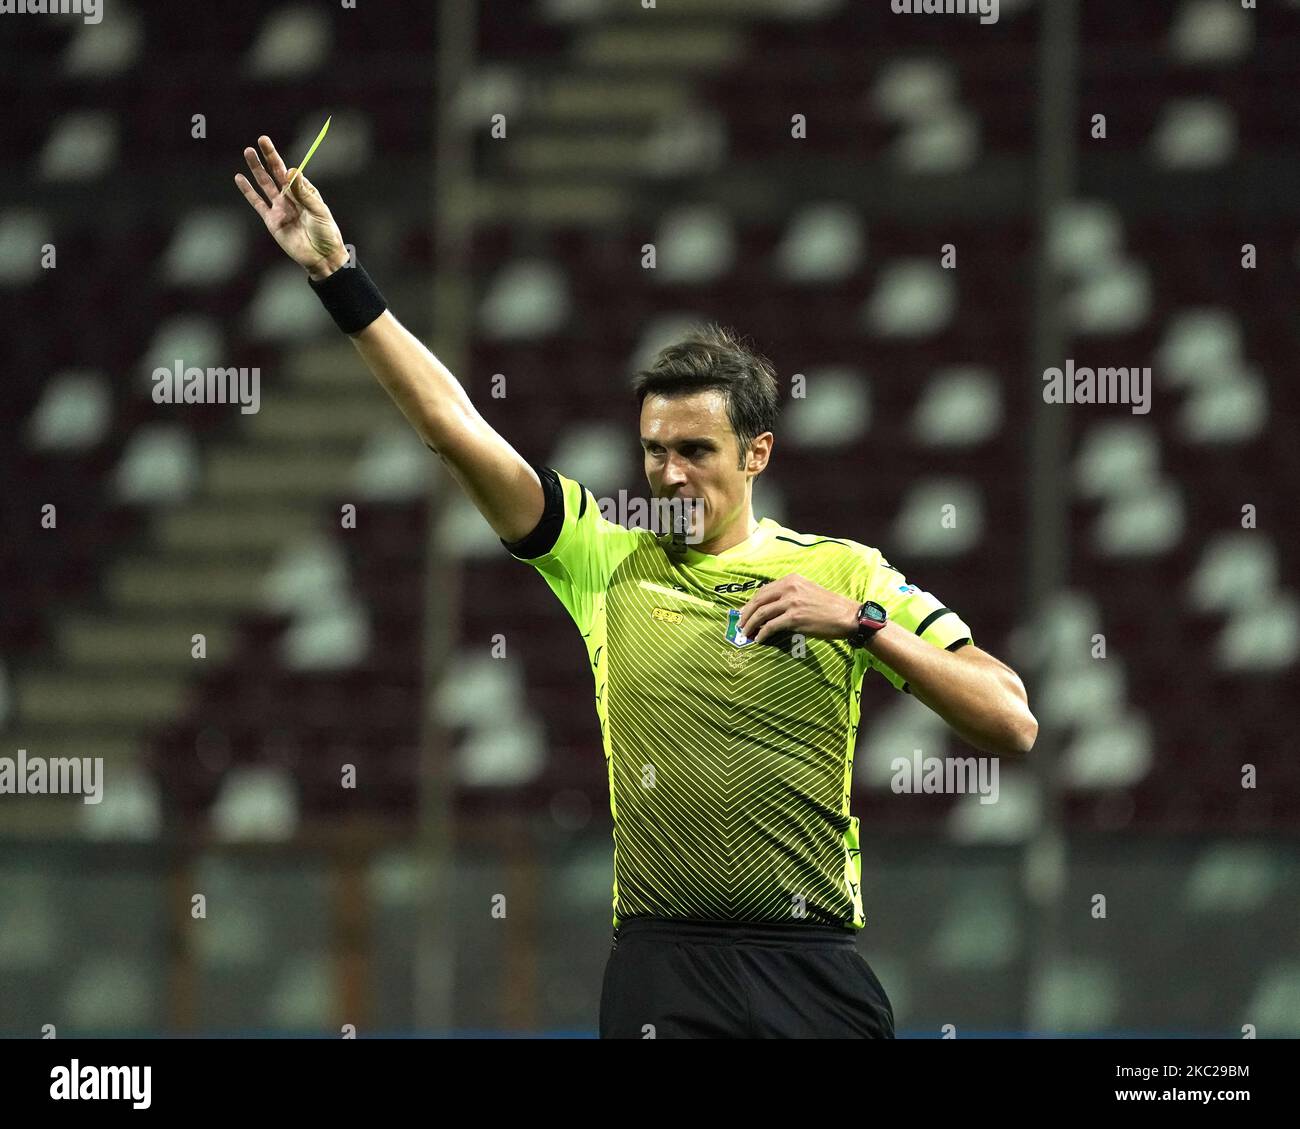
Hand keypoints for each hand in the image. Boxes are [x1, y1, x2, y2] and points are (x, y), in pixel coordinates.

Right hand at [234, 135, 348, 279]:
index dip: (289, 167)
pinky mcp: (271, 220)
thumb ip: (303, 192)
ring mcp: (280, 208)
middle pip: (277, 173)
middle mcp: (291, 197)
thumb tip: (290, 170)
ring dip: (256, 168)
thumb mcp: (318, 211)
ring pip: (265, 183)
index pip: (293, 173)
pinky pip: (257, 203)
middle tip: (261, 139)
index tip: (287, 169)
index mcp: (305, 193)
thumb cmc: (326, 234)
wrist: (321, 258)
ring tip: (248, 151)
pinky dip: (247, 191)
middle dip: (269, 156)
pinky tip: (239, 178)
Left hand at [736, 574, 860, 645]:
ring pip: (761, 614)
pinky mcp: (794, 618)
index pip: (762, 591)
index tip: (744, 612)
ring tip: (746, 634)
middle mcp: (789, 588)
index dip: (750, 603)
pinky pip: (770, 626)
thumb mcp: (807, 591)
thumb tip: (769, 608)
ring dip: (750, 625)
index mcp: (791, 580)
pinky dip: (762, 634)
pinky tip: (760, 639)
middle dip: (745, 614)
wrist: (847, 616)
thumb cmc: (829, 606)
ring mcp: (791, 602)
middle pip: (758, 601)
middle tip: (740, 624)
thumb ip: (789, 594)